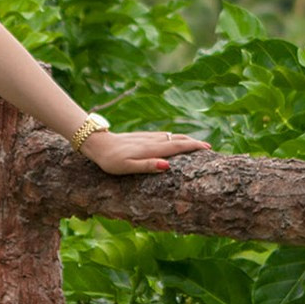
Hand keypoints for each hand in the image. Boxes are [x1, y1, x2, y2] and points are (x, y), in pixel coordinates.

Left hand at [81, 129, 209, 176]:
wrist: (96, 143)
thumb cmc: (110, 160)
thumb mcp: (126, 167)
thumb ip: (146, 166)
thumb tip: (167, 165)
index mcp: (150, 149)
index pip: (176, 146)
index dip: (192, 146)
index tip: (207, 148)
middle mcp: (151, 141)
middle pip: (176, 139)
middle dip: (192, 142)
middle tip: (208, 146)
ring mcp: (146, 137)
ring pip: (170, 136)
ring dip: (184, 139)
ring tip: (195, 143)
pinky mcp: (141, 137)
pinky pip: (162, 136)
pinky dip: (173, 138)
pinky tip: (173, 140)